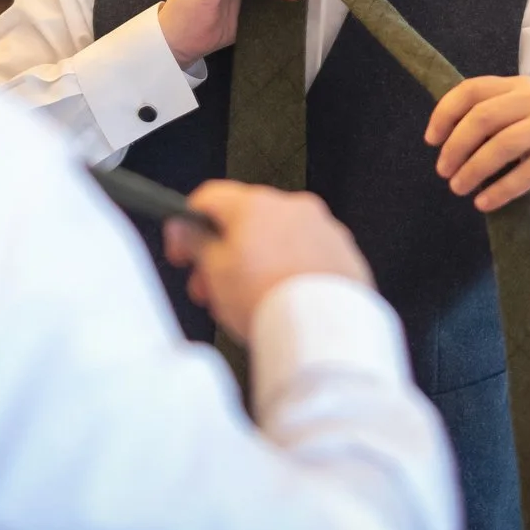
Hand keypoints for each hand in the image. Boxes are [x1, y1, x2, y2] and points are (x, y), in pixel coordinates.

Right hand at [164, 181, 372, 343]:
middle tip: (211, 286)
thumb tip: (184, 227)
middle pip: (247, 222)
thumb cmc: (269, 301)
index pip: (211, 198)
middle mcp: (294, 208)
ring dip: (259, 263)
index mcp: (257, 205)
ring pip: (279, 240)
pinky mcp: (345, 256)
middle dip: (224, 253)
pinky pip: (309, 257)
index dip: (188, 224)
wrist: (321, 331)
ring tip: (248, 302)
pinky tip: (283, 301)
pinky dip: (293, 272)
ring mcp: (324, 230)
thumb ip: (195, 242)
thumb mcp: (214, 273)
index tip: (184, 248)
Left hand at [424, 76, 529, 212]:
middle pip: (482, 117)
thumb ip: (490, 113)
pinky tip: (484, 202)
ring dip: (473, 169)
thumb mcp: (519, 110)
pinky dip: (500, 190)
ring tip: (458, 187)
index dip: (444, 113)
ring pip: (502, 145)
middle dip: (455, 146)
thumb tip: (442, 138)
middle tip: (443, 171)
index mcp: (517, 85)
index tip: (430, 140)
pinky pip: (526, 174)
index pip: (471, 90)